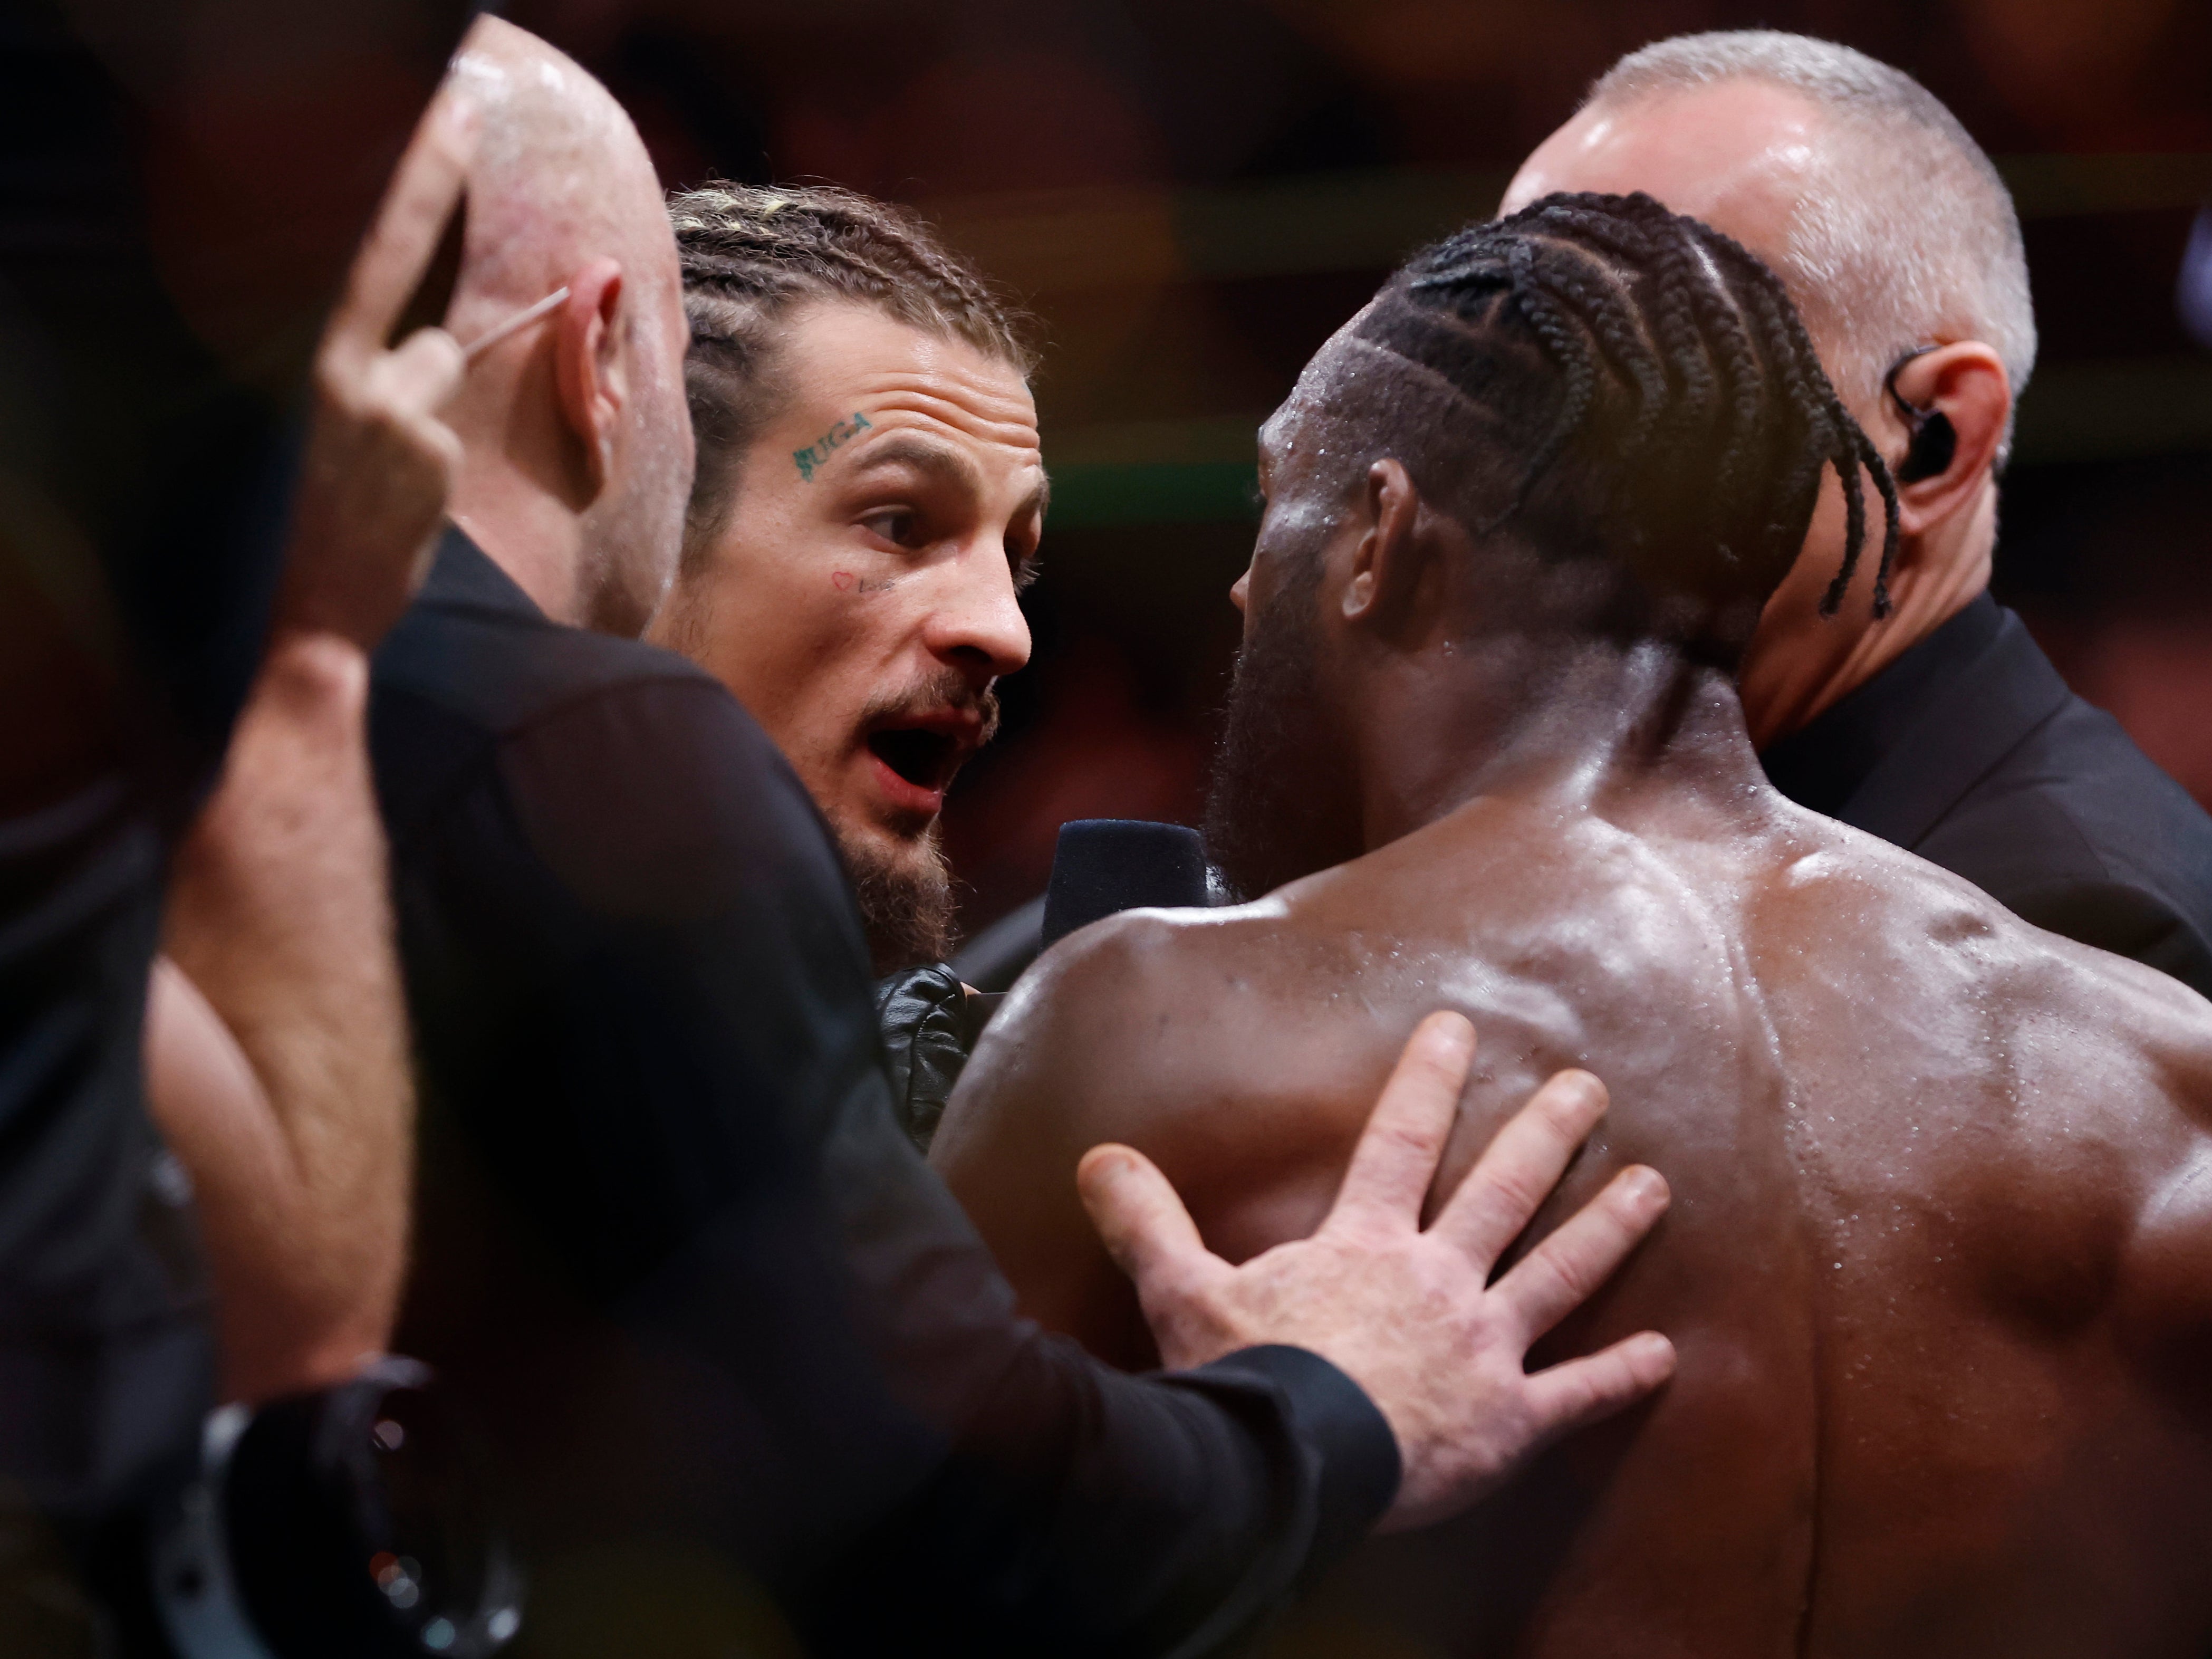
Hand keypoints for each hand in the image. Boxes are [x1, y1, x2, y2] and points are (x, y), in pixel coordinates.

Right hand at [271, 83, 474, 649]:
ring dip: (428, 410)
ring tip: (386, 473)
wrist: (320, 604)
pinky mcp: (423, 444)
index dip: (414, 186)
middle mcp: (347, 370)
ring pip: (439, 372)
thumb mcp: (344, 428)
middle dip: (433, 206)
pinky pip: (448, 431)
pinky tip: (405, 499)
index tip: (447, 122)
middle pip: (412, 293)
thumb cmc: (333, 517)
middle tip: (462, 118)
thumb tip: (438, 344)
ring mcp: (387, 405)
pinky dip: (436, 459)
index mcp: (319, 362)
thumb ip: (389, 376)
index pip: (373, 254)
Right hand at [1077, 1011, 1674, 1531]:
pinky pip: (1577, 1395)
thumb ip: (1147, 1221)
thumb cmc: (1243, 1381)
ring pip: (1558, 1272)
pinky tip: (1667, 1356)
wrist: (1291, 1471)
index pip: (1400, 1140)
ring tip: (1655, 1185)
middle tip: (1591, 1088)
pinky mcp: (1509, 1420)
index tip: (1459, 1026)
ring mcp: (1482, 1348)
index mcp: (1364, 1245)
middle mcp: (1437, 1280)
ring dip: (1608, 1227)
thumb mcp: (1180, 1293)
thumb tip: (1100, 1158)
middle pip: (1503, 1191)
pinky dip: (1622, 1377)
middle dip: (1548, 1133)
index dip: (1429, 1078)